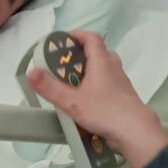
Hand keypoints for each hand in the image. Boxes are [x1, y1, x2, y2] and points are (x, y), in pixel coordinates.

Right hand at [27, 30, 167, 167]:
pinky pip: (106, 83)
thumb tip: (31, 72)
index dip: (76, 35)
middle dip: (78, 56)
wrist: (136, 132)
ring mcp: (120, 81)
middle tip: (61, 65)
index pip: (91, 38)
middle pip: (96, 52)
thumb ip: (50, 88)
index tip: (62, 41)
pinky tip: (84, 99)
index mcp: (102, 62)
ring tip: (70, 83)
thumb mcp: (72, 102)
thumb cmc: (106, 112)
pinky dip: (94, 85)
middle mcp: (113, 67)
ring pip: (102, 68)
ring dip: (86, 71)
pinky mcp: (122, 95)